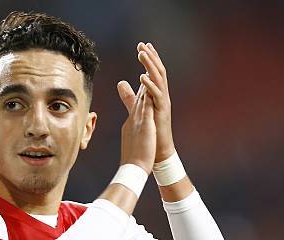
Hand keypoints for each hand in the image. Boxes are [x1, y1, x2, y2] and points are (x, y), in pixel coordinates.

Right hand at [116, 78, 155, 174]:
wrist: (133, 168)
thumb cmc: (133, 160)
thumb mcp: (132, 143)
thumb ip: (132, 135)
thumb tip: (131, 132)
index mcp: (131, 124)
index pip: (136, 105)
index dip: (139, 92)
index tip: (143, 82)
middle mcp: (133, 120)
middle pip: (138, 98)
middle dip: (141, 84)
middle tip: (144, 72)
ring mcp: (137, 122)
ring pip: (141, 99)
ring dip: (144, 85)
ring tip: (147, 71)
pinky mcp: (144, 125)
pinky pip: (146, 107)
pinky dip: (147, 95)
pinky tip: (150, 86)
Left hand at [136, 42, 175, 162]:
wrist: (157, 151)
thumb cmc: (149, 131)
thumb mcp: (137, 108)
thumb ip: (129, 96)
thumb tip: (120, 82)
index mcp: (156, 94)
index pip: (153, 72)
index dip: (149, 59)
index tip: (142, 45)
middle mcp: (161, 96)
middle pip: (158, 72)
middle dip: (151, 57)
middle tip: (142, 44)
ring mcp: (163, 104)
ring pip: (159, 80)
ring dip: (150, 66)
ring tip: (142, 54)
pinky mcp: (162, 112)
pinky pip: (157, 96)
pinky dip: (150, 85)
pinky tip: (142, 77)